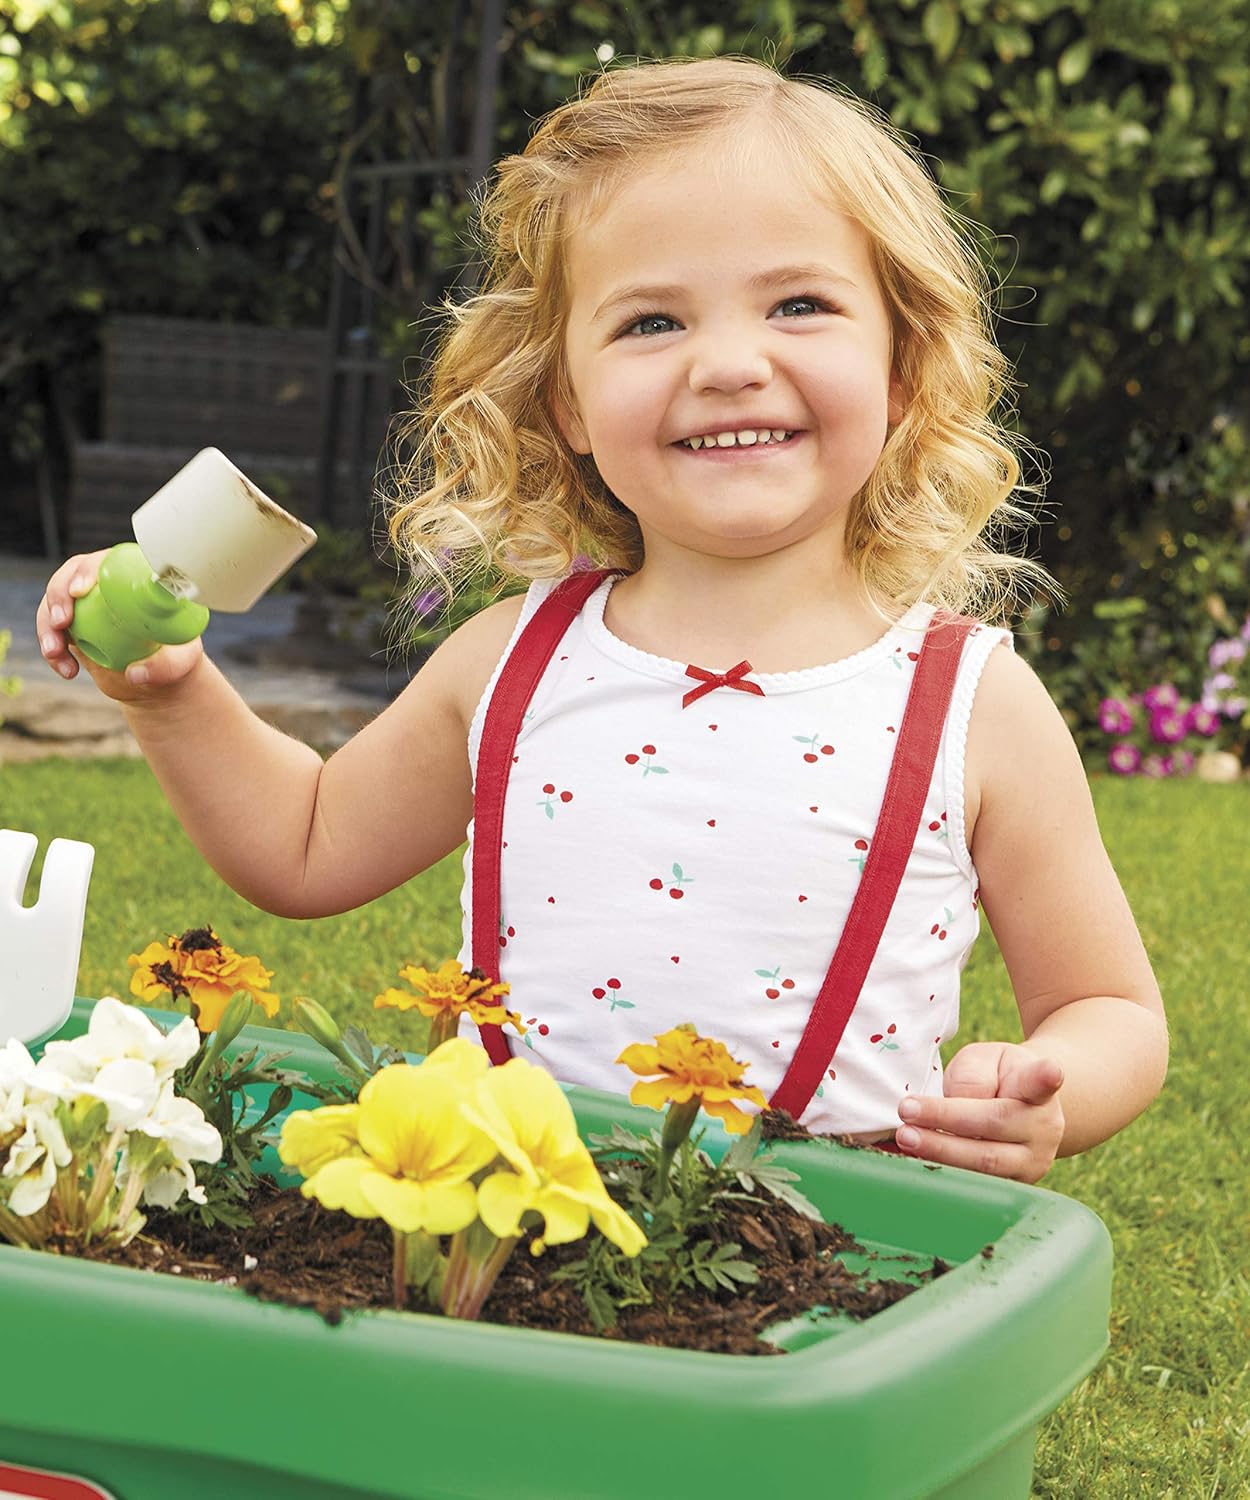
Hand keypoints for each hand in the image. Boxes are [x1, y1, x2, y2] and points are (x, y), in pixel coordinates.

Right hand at [36, 552, 203, 700]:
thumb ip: (166, 667)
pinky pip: (51, 630)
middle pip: (70, 575)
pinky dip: (52, 649)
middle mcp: (105, 583)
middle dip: (58, 595)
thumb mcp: (181, 662)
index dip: (88, 570)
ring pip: (53, 604)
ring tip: (56, 653)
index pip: (105, 562)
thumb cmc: (176, 655)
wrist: (159, 673)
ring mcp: (85, 602)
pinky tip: (67, 670)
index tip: (80, 590)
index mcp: (133, 577)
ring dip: (47, 627)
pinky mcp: (72, 622)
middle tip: (62, 622)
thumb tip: (136, 674)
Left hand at [894, 1041, 1064, 1182]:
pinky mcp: (1013, 1188)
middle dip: (947, 1123)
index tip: (1051, 1072)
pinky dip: (941, 1171)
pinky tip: (912, 1159)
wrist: (1022, 1109)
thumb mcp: (987, 1060)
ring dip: (940, 1153)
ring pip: (984, 1165)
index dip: (1045, 1078)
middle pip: (994, 1128)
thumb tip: (959, 1105)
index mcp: (1039, 1091)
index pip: (1040, 1082)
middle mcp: (1043, 1130)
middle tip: (907, 1114)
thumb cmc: (998, 1078)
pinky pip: (975, 1183)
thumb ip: (974, 1077)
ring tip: (906, 1138)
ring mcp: (1032, 1164)